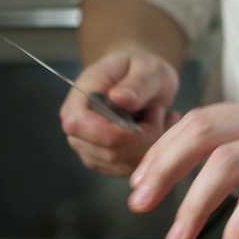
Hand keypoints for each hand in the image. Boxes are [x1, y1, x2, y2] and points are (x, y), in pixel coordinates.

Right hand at [60, 51, 181, 176]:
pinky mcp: (108, 164)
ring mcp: (91, 151)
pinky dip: (154, 154)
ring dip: (153, 145)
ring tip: (161, 119)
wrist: (142, 80)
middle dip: (146, 137)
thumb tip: (120, 98)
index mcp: (78, 101)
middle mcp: (78, 131)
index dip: (120, 130)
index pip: (82, 127)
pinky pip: (134, 170)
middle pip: (110, 153)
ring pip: (126, 165)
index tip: (152, 115)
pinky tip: (160, 131)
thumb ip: (137, 83)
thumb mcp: (148, 68)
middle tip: (160, 112)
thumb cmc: (142, 70)